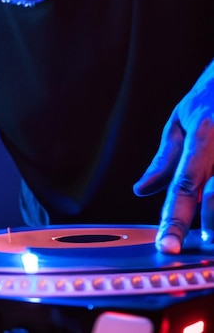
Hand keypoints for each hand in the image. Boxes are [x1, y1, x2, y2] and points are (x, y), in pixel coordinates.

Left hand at [134, 60, 213, 253]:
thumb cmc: (210, 98)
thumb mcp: (180, 122)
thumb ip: (164, 159)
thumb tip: (141, 190)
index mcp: (203, 136)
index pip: (185, 186)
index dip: (176, 219)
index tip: (168, 247)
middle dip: (209, 228)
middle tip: (193, 248)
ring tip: (211, 237)